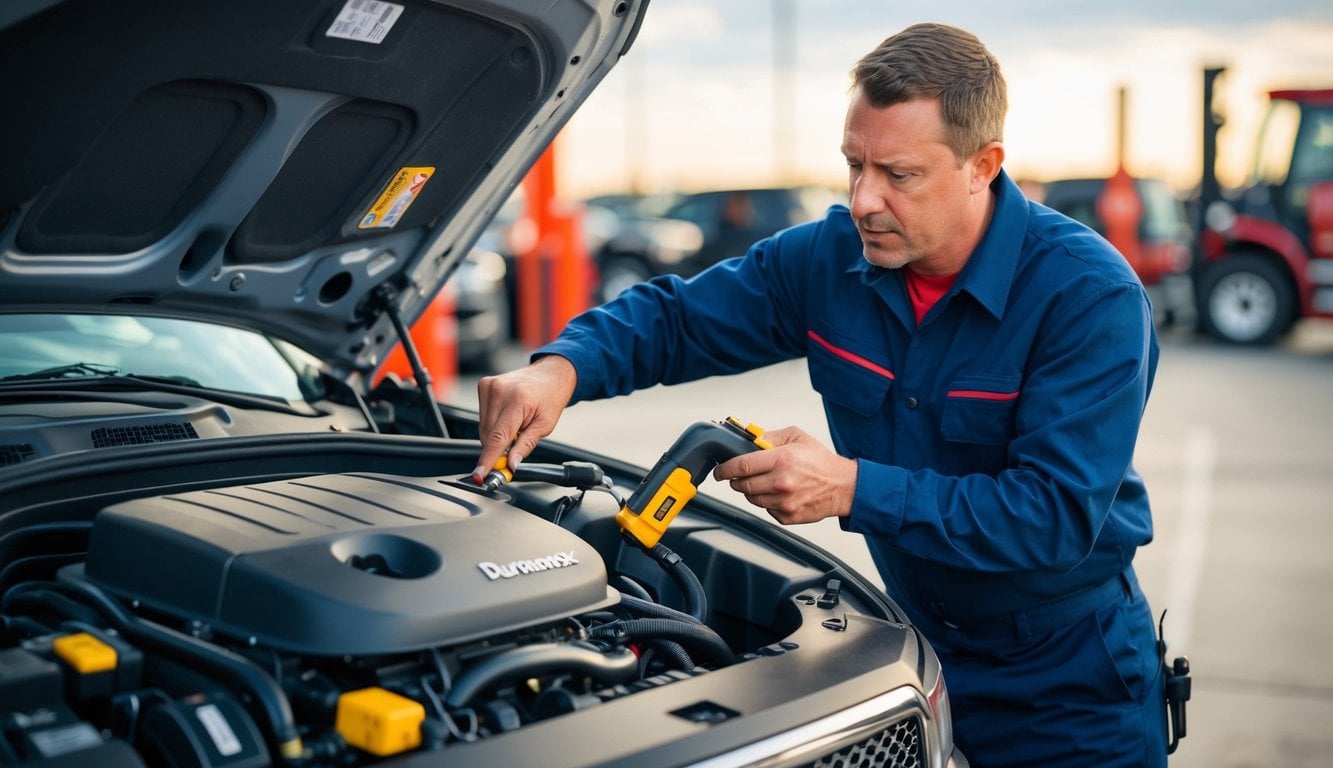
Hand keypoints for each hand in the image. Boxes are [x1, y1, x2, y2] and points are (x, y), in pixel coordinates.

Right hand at [472, 355, 576, 481]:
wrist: (550, 373)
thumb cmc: (550, 397)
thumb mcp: (545, 425)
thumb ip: (525, 446)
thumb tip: (511, 465)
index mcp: (518, 400)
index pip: (497, 437)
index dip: (488, 459)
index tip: (479, 476)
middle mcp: (500, 390)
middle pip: (487, 435)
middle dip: (498, 448)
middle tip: (514, 448)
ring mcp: (489, 386)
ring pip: (483, 427)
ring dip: (496, 435)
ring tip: (515, 424)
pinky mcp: (483, 385)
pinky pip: (482, 416)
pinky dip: (493, 423)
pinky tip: (508, 416)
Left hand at [712, 426, 856, 524]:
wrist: (843, 487)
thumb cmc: (821, 462)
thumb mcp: (796, 437)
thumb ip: (769, 437)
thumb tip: (748, 439)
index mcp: (781, 460)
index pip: (741, 466)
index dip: (725, 469)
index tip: (720, 470)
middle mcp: (781, 483)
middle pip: (742, 485)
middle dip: (737, 480)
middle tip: (742, 475)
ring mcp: (783, 503)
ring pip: (752, 499)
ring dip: (753, 491)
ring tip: (766, 482)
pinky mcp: (787, 517)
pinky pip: (765, 510)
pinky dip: (767, 502)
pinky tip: (780, 493)